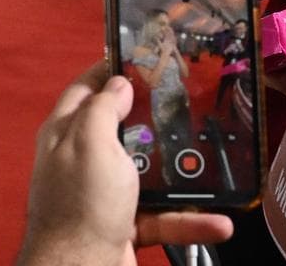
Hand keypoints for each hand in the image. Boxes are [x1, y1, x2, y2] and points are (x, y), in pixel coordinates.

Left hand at [17, 63, 232, 265]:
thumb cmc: (81, 203)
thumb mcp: (91, 141)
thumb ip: (104, 108)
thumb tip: (117, 82)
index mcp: (67, 133)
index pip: (86, 90)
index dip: (109, 71)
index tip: (142, 59)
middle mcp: (83, 161)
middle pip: (123, 131)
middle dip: (156, 121)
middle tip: (189, 106)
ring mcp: (103, 196)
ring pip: (150, 177)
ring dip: (183, 176)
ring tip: (214, 164)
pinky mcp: (124, 226)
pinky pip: (163, 218)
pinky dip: (190, 221)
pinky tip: (218, 221)